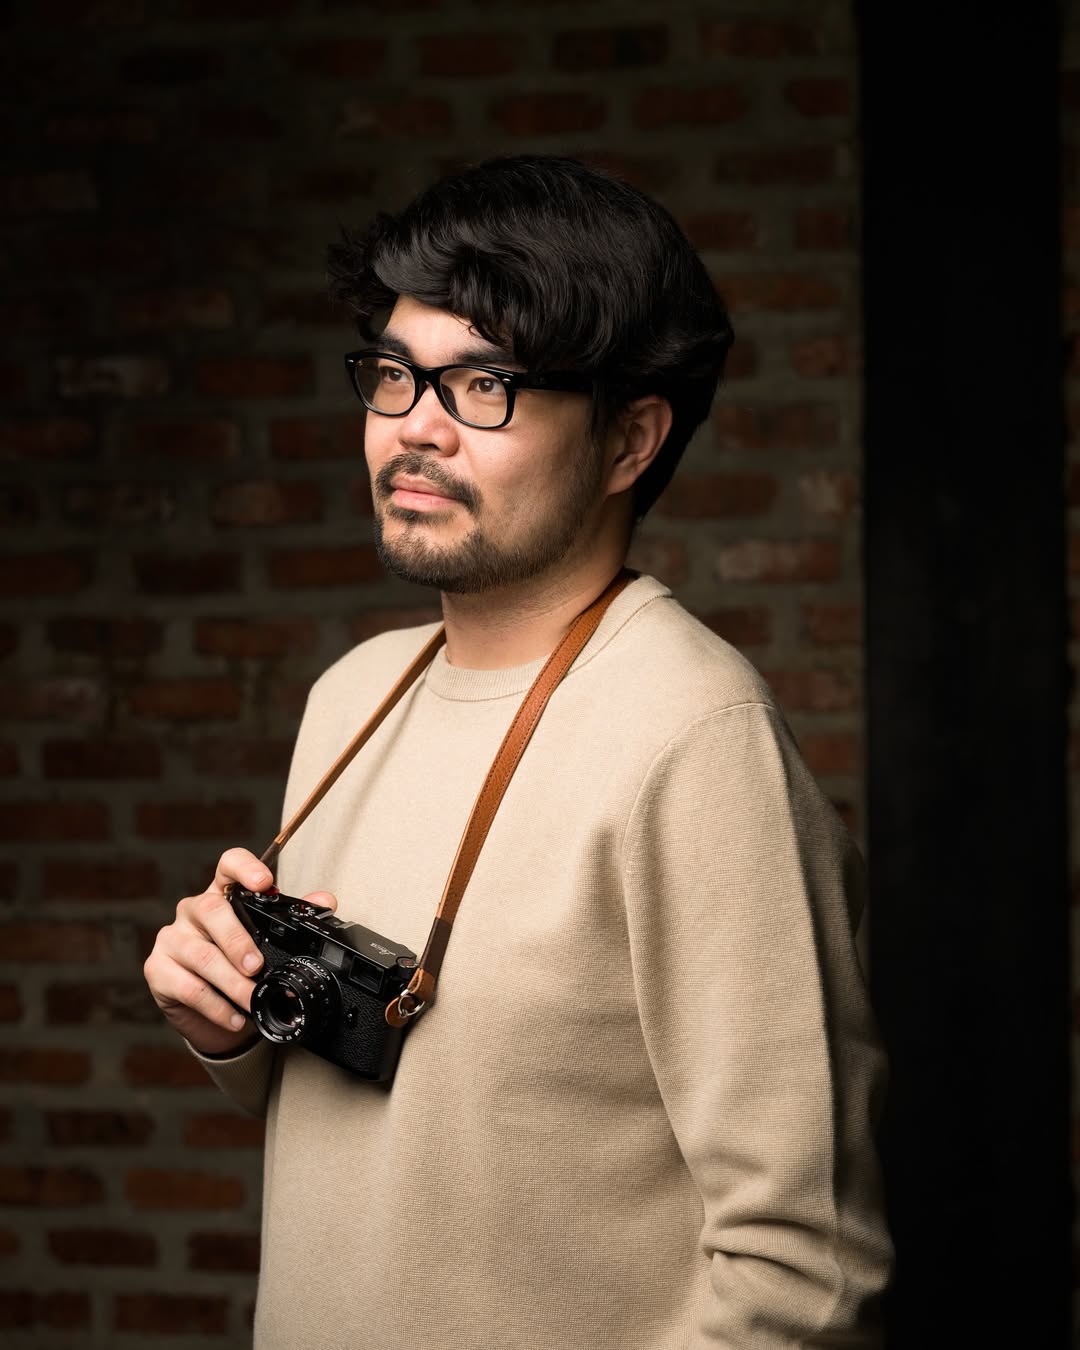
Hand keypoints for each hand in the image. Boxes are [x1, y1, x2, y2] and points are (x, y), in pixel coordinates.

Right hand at [143, 847, 337, 1056]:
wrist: (210, 1008)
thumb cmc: (239, 962)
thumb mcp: (266, 939)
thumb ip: (293, 917)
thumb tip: (326, 901)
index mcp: (222, 894)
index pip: (228, 865)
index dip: (245, 868)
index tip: (264, 882)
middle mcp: (194, 910)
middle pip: (211, 910)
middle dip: (237, 940)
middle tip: (256, 966)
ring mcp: (173, 937)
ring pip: (200, 955)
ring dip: (230, 982)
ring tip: (251, 999)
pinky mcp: (158, 969)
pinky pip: (187, 987)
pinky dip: (215, 1006)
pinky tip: (234, 1016)